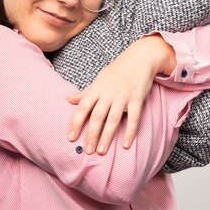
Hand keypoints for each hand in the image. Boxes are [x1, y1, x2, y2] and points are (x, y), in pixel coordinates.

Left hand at [66, 34, 175, 154]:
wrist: (140, 58)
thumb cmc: (118, 70)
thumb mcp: (99, 79)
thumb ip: (86, 92)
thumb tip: (69, 99)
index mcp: (97, 88)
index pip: (83, 107)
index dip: (75, 123)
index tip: (71, 137)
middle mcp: (108, 93)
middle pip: (97, 116)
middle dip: (91, 134)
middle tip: (87, 151)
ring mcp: (123, 96)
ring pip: (113, 120)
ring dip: (106, 137)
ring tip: (101, 151)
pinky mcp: (137, 99)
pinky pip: (134, 118)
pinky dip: (130, 132)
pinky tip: (126, 145)